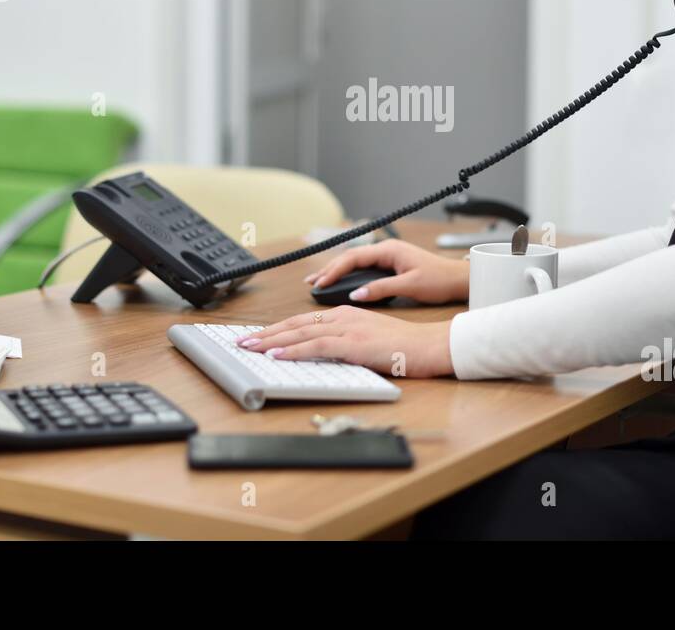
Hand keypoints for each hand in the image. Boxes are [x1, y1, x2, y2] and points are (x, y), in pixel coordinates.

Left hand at [238, 306, 453, 377]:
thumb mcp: (370, 343)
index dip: (279, 328)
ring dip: (272, 339)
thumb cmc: (406, 347)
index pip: (305, 320)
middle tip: (242, 340)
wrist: (432, 345)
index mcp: (347, 315)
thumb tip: (324, 357)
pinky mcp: (354, 343)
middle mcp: (344, 317)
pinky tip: (277, 354)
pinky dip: (293, 349)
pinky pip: (316, 346)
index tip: (259, 336)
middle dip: (267, 332)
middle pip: (297, 323)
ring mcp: (348, 328)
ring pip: (301, 332)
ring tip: (250, 346)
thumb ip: (347, 345)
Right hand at [303, 239, 469, 303]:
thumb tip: (356, 294)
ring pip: (356, 263)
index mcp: (389, 250)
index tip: (321, 283)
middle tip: (311, 283)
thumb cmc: (440, 280)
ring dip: (337, 272)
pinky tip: (340, 284)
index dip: (335, 270)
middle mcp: (386, 250)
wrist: (459, 279)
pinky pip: (364, 269)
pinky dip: (349, 276)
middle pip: (350, 258)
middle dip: (329, 269)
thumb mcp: (410, 285)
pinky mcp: (391, 266)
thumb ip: (382, 289)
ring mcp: (388, 257)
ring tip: (318, 283)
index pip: (354, 258)